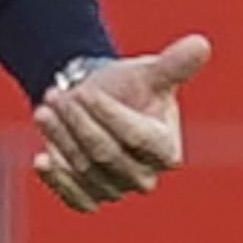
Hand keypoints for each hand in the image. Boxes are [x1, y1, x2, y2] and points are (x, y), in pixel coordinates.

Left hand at [32, 33, 209, 211]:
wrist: (99, 102)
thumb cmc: (132, 87)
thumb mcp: (151, 73)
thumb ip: (175, 64)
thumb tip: (200, 45)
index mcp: (167, 150)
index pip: (135, 137)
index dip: (108, 114)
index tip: (85, 92)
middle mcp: (145, 176)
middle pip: (105, 153)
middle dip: (77, 122)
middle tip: (55, 95)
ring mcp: (117, 190)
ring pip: (83, 168)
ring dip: (60, 138)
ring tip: (45, 109)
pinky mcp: (91, 198)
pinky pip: (74, 197)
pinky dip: (56, 180)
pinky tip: (42, 159)